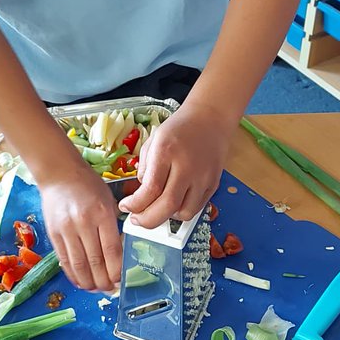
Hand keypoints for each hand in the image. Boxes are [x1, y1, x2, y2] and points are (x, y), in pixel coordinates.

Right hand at [40, 164, 121, 291]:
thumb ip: (112, 226)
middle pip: (96, 261)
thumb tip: (117, 256)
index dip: (117, 270)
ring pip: (79, 264)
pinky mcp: (53, 233)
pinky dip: (73, 274)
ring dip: (88, 282)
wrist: (59, 174)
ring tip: (95, 289)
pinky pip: (64, 260)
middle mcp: (84, 222)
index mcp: (102, 213)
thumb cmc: (88, 186)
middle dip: (104, 281)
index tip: (121, 280)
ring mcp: (67, 229)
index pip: (112, 250)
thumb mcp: (108, 200)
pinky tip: (80, 281)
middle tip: (109, 289)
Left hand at [118, 103, 229, 228]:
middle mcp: (187, 167)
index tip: (125, 206)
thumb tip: (143, 195)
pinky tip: (173, 203)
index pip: (150, 189)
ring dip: (166, 217)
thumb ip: (145, 169)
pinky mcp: (214, 184)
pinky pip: (196, 208)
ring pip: (184, 213)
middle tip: (136, 219)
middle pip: (167, 206)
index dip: (135, 205)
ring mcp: (203, 177)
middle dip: (147, 220)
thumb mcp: (153, 141)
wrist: (210, 119)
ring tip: (157, 209)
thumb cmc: (179, 128)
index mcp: (166, 152)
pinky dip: (181, 211)